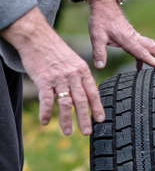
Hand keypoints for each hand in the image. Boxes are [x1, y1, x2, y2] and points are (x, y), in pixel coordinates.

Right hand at [1, 7, 104, 134]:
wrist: (38, 38)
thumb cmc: (57, 52)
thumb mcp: (75, 62)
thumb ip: (81, 77)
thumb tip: (87, 94)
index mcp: (83, 71)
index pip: (93, 92)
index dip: (97, 107)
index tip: (101, 119)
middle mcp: (73, 75)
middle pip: (81, 100)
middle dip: (85, 118)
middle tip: (87, 132)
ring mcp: (58, 77)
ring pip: (65, 102)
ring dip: (66, 119)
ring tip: (68, 132)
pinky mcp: (43, 79)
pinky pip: (46, 99)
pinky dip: (45, 111)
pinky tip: (45, 121)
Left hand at [87, 0, 154, 68]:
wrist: (104, 5)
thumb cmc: (100, 20)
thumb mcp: (96, 36)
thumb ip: (99, 52)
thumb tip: (99, 67)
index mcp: (127, 39)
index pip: (142, 52)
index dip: (153, 60)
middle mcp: (134, 38)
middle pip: (153, 49)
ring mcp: (135, 37)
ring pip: (151, 47)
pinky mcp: (133, 36)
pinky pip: (143, 48)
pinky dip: (147, 56)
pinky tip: (141, 66)